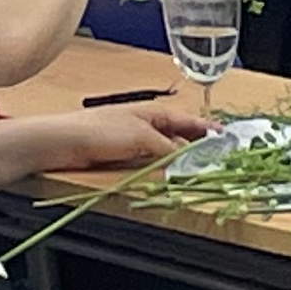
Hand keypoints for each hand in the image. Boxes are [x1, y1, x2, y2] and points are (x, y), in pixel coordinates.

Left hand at [40, 104, 210, 171]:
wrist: (64, 142)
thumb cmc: (99, 130)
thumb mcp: (141, 137)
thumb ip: (168, 148)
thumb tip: (189, 159)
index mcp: (154, 112)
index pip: (189, 120)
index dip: (208, 129)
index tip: (227, 139)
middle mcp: (147, 125)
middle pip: (181, 136)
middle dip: (198, 147)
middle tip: (217, 161)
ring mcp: (136, 141)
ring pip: (168, 152)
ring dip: (182, 160)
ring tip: (199, 171)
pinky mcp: (125, 156)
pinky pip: (153, 163)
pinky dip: (165, 169)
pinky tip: (172, 177)